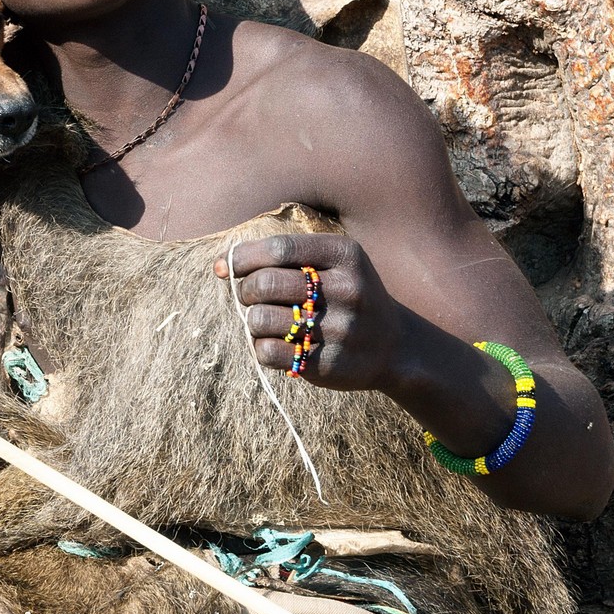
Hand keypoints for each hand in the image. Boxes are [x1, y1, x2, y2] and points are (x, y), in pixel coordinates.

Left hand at [215, 233, 405, 391]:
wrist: (394, 345)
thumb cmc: (344, 293)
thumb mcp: (328, 262)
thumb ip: (277, 257)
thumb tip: (220, 265)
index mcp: (345, 254)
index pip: (279, 248)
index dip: (243, 256)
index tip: (229, 266)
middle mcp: (347, 289)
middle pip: (265, 283)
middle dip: (245, 289)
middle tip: (251, 295)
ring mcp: (339, 329)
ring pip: (260, 319)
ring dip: (251, 319)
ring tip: (265, 319)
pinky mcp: (328, 364)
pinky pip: (267, 352)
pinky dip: (259, 346)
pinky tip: (274, 342)